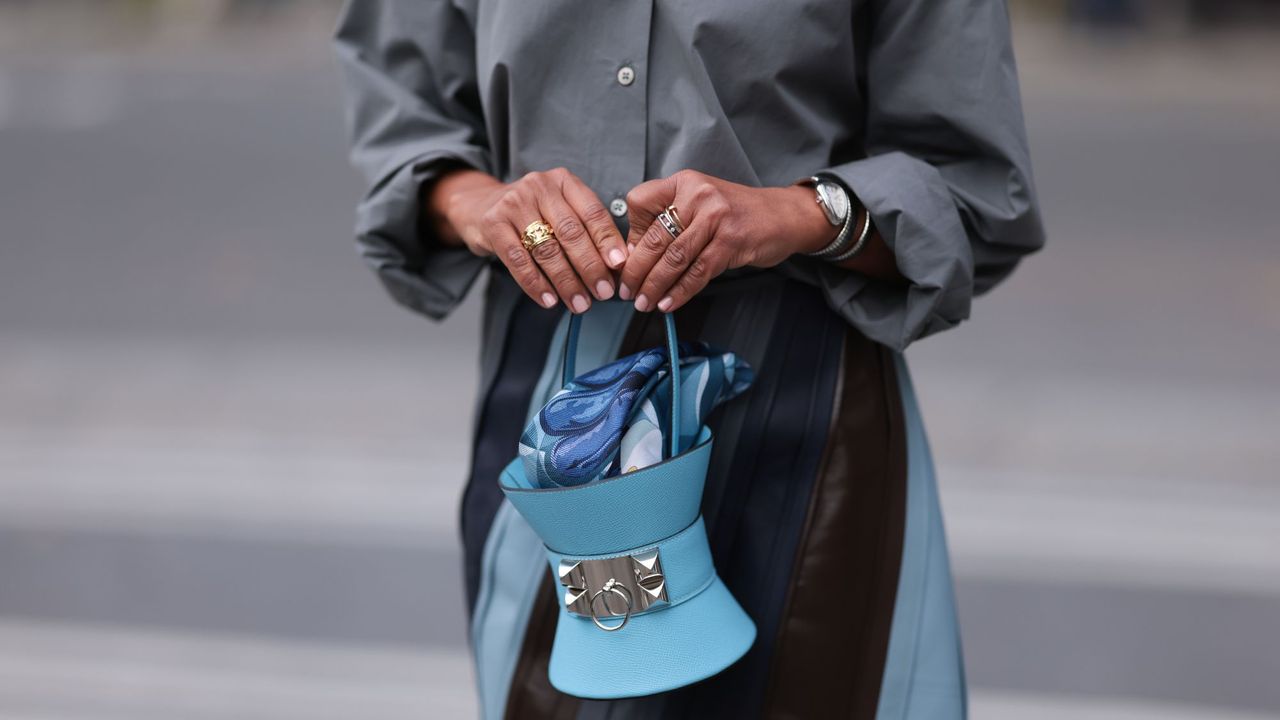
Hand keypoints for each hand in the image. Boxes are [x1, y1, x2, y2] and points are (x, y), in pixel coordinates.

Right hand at [430, 167, 628, 311]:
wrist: (480, 205)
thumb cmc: (531, 214)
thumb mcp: (559, 210)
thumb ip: (585, 231)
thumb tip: (614, 268)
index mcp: (564, 181)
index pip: (592, 212)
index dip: (607, 241)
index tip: (619, 266)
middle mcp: (540, 186)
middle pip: (571, 232)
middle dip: (590, 267)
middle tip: (603, 292)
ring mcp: (514, 203)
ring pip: (547, 249)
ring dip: (566, 281)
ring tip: (579, 303)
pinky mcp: (493, 223)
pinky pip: (518, 260)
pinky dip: (536, 284)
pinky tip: (549, 300)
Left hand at [617, 170, 836, 311]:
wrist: (784, 215)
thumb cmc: (737, 213)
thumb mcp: (701, 205)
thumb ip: (670, 222)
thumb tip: (634, 256)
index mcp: (684, 182)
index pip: (640, 202)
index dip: (631, 233)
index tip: (628, 258)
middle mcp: (698, 194)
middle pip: (655, 236)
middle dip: (636, 270)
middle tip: (627, 291)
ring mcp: (715, 216)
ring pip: (674, 257)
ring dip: (655, 286)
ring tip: (644, 302)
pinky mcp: (731, 241)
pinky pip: (698, 271)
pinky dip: (680, 291)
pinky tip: (668, 303)